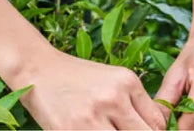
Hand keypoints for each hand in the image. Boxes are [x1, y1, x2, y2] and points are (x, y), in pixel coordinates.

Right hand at [10, 51, 164, 129]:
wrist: (36, 69)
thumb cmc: (76, 77)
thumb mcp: (111, 80)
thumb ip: (135, 103)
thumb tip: (158, 128)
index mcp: (126, 82)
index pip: (158, 123)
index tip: (135, 128)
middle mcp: (112, 98)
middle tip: (118, 129)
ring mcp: (91, 118)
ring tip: (102, 128)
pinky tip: (88, 130)